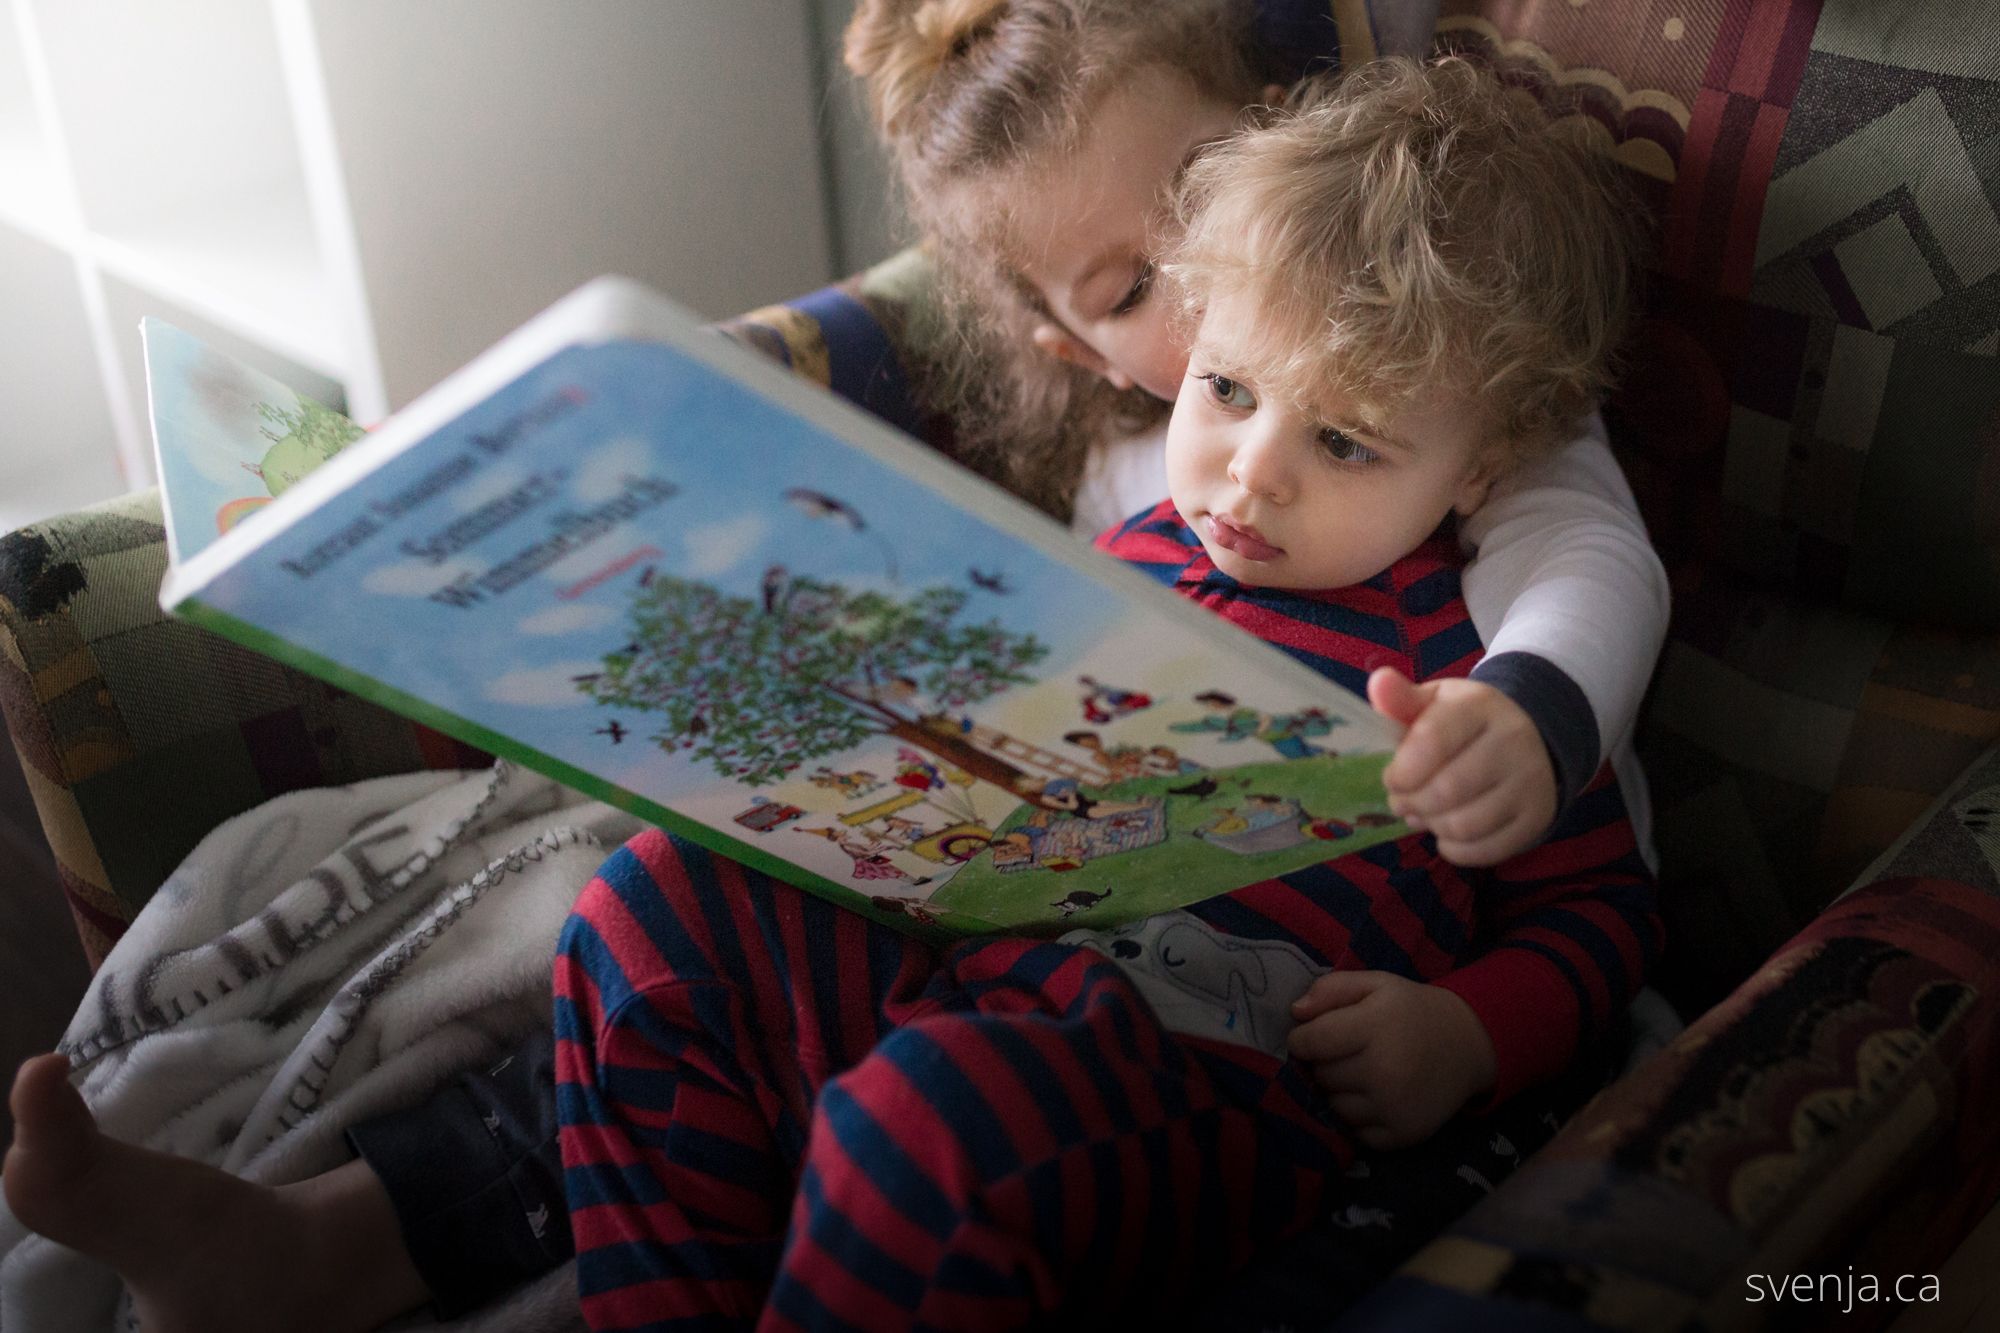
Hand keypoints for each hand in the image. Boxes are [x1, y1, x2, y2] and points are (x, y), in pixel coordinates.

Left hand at [1287, 971, 1495, 1149]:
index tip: (1308, 1037)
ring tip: (1363, 1073)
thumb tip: (1295, 1012)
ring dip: (1339, 1092)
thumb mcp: (1377, 984)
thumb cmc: (1413, 1011)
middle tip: (1347, 1052)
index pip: (1313, 1042)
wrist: (1468, 1045)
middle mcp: (1384, 1071)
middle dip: (1324, 1063)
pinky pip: (1356, 1132)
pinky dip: (1359, 1117)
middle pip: (1322, 1075)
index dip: (1301, 1039)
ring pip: (1334, 1106)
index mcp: (1375, 1027)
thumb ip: (1332, 989)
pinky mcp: (1402, 1135)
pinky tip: (1376, 1097)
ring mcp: (1393, 1108)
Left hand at [1368, 667, 1555, 865]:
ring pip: (1464, 825)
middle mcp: (1514, 741)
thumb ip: (1402, 699)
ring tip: (1423, 814)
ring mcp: (1531, 781)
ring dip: (1432, 826)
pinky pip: (1486, 850)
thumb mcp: (1435, 702)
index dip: (1401, 770)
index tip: (1391, 778)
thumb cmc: (1465, 723)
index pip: (1432, 740)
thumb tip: (1378, 681)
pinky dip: (1455, 849)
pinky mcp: (1538, 817)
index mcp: (1481, 705)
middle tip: (1402, 801)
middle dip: (1411, 802)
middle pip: (1446, 790)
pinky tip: (1446, 832)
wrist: (1529, 737)